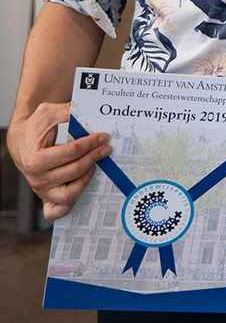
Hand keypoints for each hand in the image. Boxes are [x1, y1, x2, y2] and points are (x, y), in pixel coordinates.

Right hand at [7, 102, 109, 220]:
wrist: (22, 140)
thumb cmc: (36, 127)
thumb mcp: (49, 113)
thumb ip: (68, 112)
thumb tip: (90, 111)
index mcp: (35, 159)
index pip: (71, 152)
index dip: (90, 143)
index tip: (103, 136)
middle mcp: (37, 179)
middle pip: (74, 171)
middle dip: (93, 157)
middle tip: (106, 147)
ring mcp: (41, 190)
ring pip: (69, 194)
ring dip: (86, 179)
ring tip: (96, 164)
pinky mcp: (46, 197)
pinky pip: (57, 211)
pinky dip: (69, 207)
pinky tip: (81, 191)